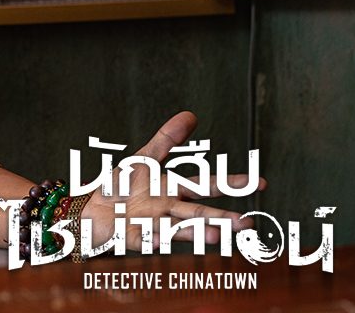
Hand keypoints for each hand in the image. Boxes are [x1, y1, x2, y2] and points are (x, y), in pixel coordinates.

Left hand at [83, 111, 265, 247]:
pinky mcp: (131, 235)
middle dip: (221, 218)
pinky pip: (142, 238)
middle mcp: (167, 209)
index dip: (231, 184)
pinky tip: (161, 239)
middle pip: (197, 212)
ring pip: (175, 228)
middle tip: (247, 224)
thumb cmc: (123, 187)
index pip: (206, 185)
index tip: (260, 182)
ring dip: (195, 232)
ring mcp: (151, 223)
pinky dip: (152, 239)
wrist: (94, 209)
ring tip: (216, 236)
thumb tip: (191, 115)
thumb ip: (166, 141)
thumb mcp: (144, 159)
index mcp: (173, 190)